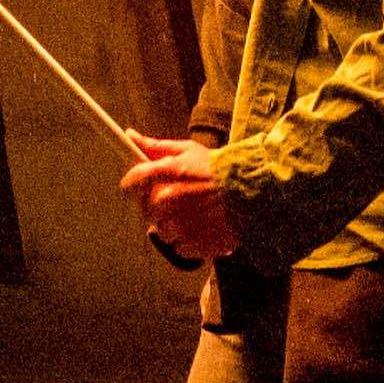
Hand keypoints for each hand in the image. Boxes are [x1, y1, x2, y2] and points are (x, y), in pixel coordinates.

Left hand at [118, 136, 241, 262]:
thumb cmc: (219, 169)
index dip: (134, 184)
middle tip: (178, 198)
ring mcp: (179, 226)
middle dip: (157, 204)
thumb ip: (156, 147)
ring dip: (171, 224)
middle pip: (145, 210)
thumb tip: (130, 135)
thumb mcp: (188, 150)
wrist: (253, 192)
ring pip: (161, 230)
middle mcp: (167, 203)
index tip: (140, 186)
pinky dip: (187, 240)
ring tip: (192, 213)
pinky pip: (178, 247)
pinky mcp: (193, 245)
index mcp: (165, 176)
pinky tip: (200, 226)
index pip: (130, 184)